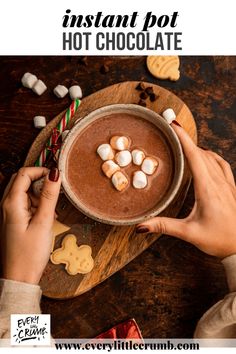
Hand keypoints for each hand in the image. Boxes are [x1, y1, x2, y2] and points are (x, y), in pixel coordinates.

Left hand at [0, 167, 60, 283]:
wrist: (19, 277)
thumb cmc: (30, 254)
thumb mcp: (44, 222)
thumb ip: (49, 196)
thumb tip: (55, 174)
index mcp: (12, 203)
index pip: (24, 173)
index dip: (41, 171)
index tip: (56, 178)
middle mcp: (6, 205)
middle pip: (22, 180)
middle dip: (40, 182)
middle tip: (55, 194)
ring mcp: (9, 213)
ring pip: (25, 192)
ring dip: (40, 195)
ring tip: (52, 211)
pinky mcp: (13, 220)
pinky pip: (25, 204)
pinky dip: (37, 205)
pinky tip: (46, 218)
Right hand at [136, 122, 235, 258]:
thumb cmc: (219, 240)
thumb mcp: (189, 233)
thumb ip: (164, 226)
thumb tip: (141, 225)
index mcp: (208, 189)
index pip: (195, 156)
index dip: (183, 139)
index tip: (173, 125)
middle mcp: (218, 182)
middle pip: (202, 153)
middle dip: (186, 139)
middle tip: (172, 130)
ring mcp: (227, 184)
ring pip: (212, 157)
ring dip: (198, 147)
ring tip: (184, 142)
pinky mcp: (231, 188)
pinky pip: (222, 165)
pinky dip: (211, 156)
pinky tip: (207, 157)